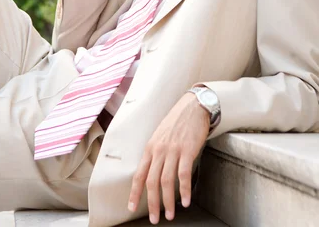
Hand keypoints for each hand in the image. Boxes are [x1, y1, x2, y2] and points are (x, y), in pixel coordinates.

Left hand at [128, 93, 209, 223]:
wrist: (192, 107)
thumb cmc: (177, 122)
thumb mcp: (160, 136)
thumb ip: (155, 153)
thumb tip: (152, 172)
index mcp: (150, 147)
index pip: (139, 174)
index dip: (134, 193)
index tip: (131, 207)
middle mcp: (159, 150)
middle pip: (151, 181)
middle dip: (152, 203)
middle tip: (155, 219)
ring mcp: (173, 150)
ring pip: (166, 181)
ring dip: (168, 201)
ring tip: (170, 214)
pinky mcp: (187, 150)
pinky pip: (184, 174)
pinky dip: (185, 190)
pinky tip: (186, 201)